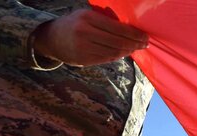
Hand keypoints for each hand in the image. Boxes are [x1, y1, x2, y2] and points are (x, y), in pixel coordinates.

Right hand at [32, 9, 147, 66]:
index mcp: (88, 18)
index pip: (118, 28)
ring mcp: (84, 47)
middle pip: (119, 42)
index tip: (145, 36)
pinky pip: (107, 59)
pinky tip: (123, 53)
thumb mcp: (87, 15)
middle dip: (135, 44)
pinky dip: (118, 56)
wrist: (51, 38)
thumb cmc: (75, 24)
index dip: (135, 34)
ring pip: (114, 52)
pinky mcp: (84, 60)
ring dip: (128, 51)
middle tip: (144, 44)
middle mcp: (85, 32)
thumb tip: (132, 29)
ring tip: (135, 48)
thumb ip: (107, 19)